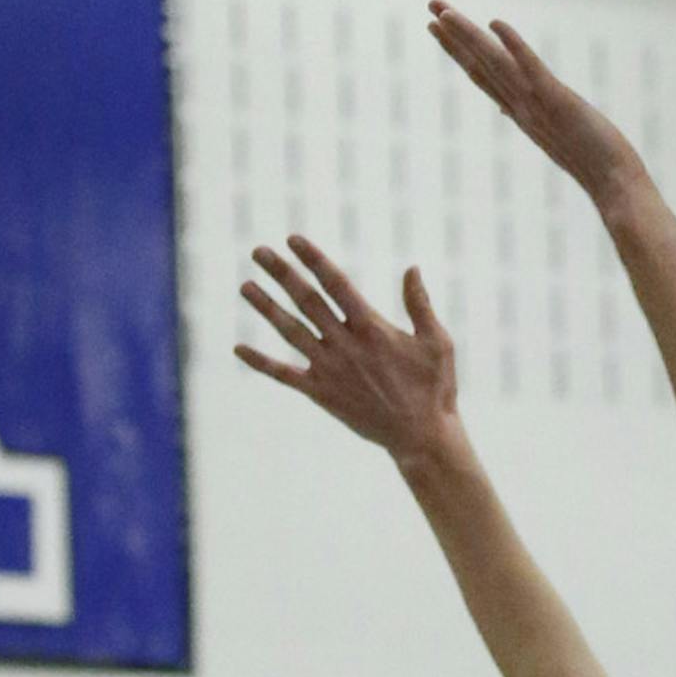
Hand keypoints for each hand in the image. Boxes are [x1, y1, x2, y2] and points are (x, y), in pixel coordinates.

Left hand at [237, 238, 460, 471]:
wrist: (420, 436)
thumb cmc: (434, 387)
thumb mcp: (437, 342)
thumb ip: (420, 305)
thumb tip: (412, 268)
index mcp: (372, 328)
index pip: (336, 284)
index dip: (313, 260)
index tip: (293, 239)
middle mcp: (345, 345)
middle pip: (307, 300)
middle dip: (282, 274)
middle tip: (258, 251)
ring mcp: (329, 369)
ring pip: (290, 331)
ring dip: (266, 307)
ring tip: (245, 286)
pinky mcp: (320, 393)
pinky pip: (283, 375)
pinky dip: (260, 362)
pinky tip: (238, 348)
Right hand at [429, 9, 646, 218]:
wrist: (615, 186)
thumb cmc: (593, 162)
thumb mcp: (554, 136)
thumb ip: (529, 117)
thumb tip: (505, 108)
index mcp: (520, 112)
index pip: (481, 75)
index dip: (458, 50)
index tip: (438, 25)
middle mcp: (521, 107)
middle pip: (479, 65)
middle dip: (453, 35)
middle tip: (431, 4)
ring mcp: (536, 104)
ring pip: (496, 64)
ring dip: (469, 36)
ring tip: (444, 12)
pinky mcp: (558, 101)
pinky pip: (532, 69)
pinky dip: (514, 46)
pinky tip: (495, 22)